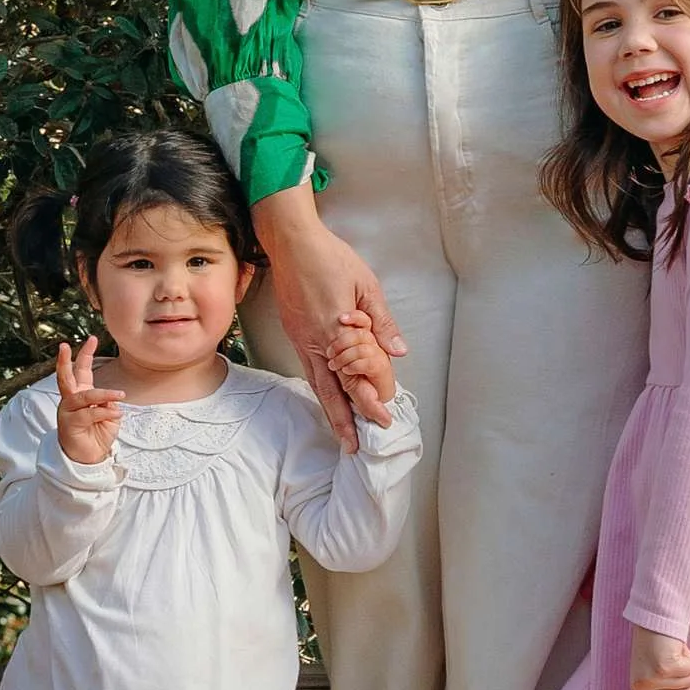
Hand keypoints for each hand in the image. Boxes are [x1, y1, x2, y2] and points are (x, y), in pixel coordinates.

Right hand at [54, 337, 123, 465]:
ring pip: (83, 397)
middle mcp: (71, 400)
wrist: (89, 458)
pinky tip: (117, 412)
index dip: (86, 354)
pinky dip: (105, 411)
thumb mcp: (109, 415)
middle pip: (64, 377)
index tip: (92, 338)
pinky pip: (89, 413)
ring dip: (103, 394)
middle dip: (64, 361)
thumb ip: (108, 402)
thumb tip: (108, 397)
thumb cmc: (98, 434)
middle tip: (64, 346)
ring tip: (120, 394)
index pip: (82, 370)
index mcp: (81, 394)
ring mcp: (68, 412)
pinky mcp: (70, 424)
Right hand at [255, 184, 406, 451]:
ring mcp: (302, 339)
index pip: (355, 377)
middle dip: (343, 421)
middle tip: (353, 447)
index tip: (381, 421)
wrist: (291, 242)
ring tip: (340, 433)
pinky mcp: (294, 333)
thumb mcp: (366, 285)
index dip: (368, 402)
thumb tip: (398, 351)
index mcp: (336, 332)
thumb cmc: (331, 258)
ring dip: (329, 410)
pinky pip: (308, 368)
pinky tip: (325, 397)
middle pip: (330, 391)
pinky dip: (318, 389)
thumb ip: (382, 321)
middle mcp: (316, 342)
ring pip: (316, 383)